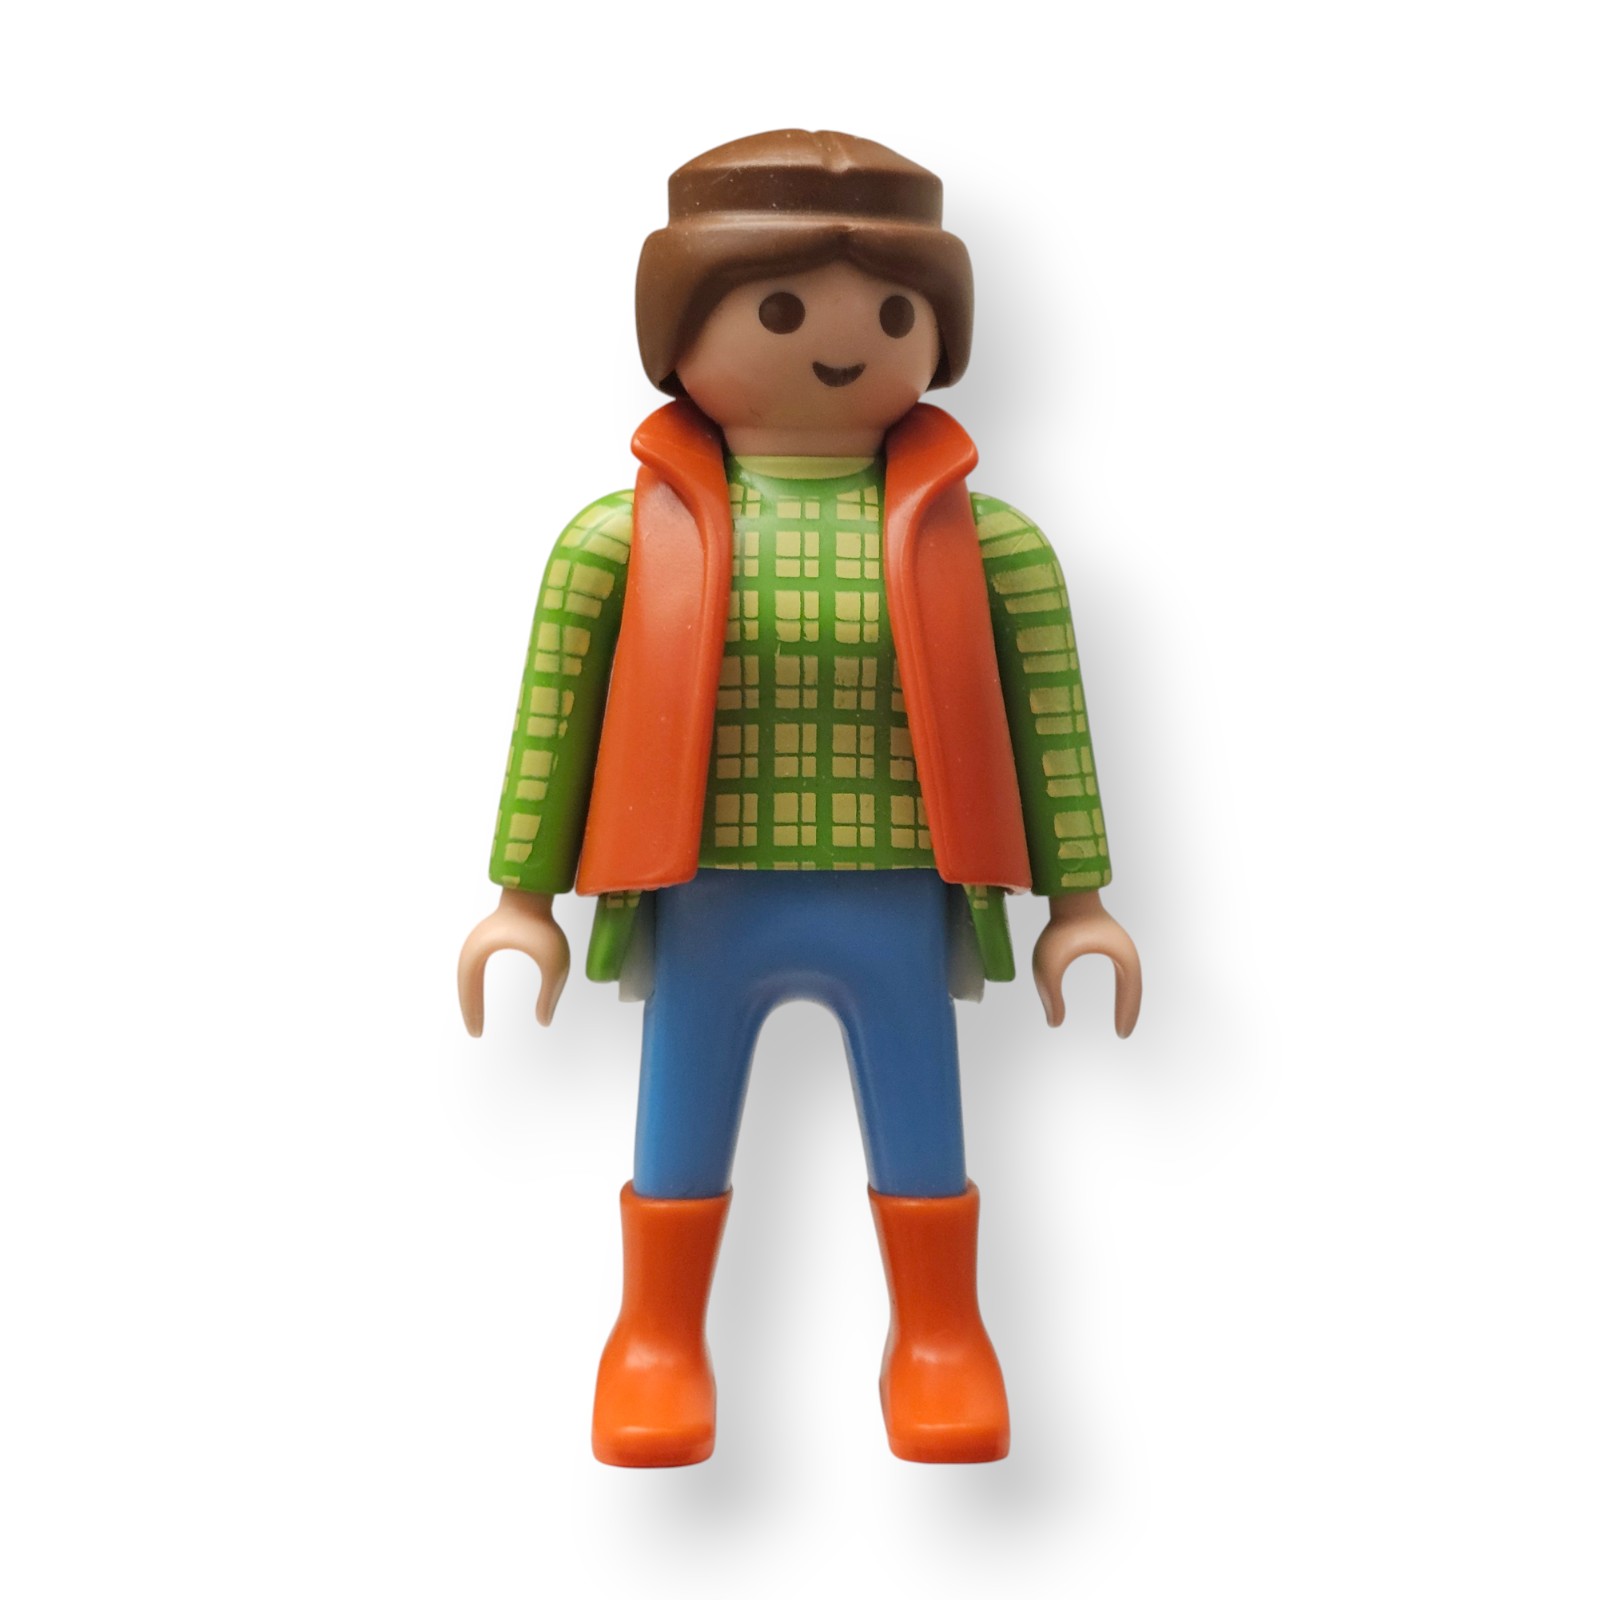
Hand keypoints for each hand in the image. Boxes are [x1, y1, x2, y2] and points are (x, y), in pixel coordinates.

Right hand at [457, 889, 569, 1034]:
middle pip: (464, 985)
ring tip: (476, 1022)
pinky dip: (474, 986)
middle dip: (469, 1009)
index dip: (472, 1011)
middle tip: (476, 1033)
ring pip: (466, 977)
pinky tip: (480, 999)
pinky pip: (473, 968)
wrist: (534, 893)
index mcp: (479, 951)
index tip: (477, 1033)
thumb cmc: (544, 926)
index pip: (469, 988)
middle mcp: (472, 946)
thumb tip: (544, 1022)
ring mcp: (476, 941)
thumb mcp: (554, 963)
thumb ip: (550, 993)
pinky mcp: (484, 939)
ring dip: (470, 998)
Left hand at [1032, 889, 1141, 1036]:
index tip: (1121, 1034)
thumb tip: (1054, 1023)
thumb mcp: (1048, 965)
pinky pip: (1122, 971)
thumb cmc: (1059, 927)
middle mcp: (1126, 951)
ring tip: (1123, 1020)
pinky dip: (1122, 987)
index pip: (1130, 990)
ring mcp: (1119, 945)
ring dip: (1128, 999)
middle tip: (1123, 1034)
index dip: (1126, 1012)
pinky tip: (1116, 997)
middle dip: (1130, 1010)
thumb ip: (1050, 994)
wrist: (1066, 894)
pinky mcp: (1110, 942)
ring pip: (1130, 979)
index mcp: (1122, 956)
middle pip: (1134, 987)